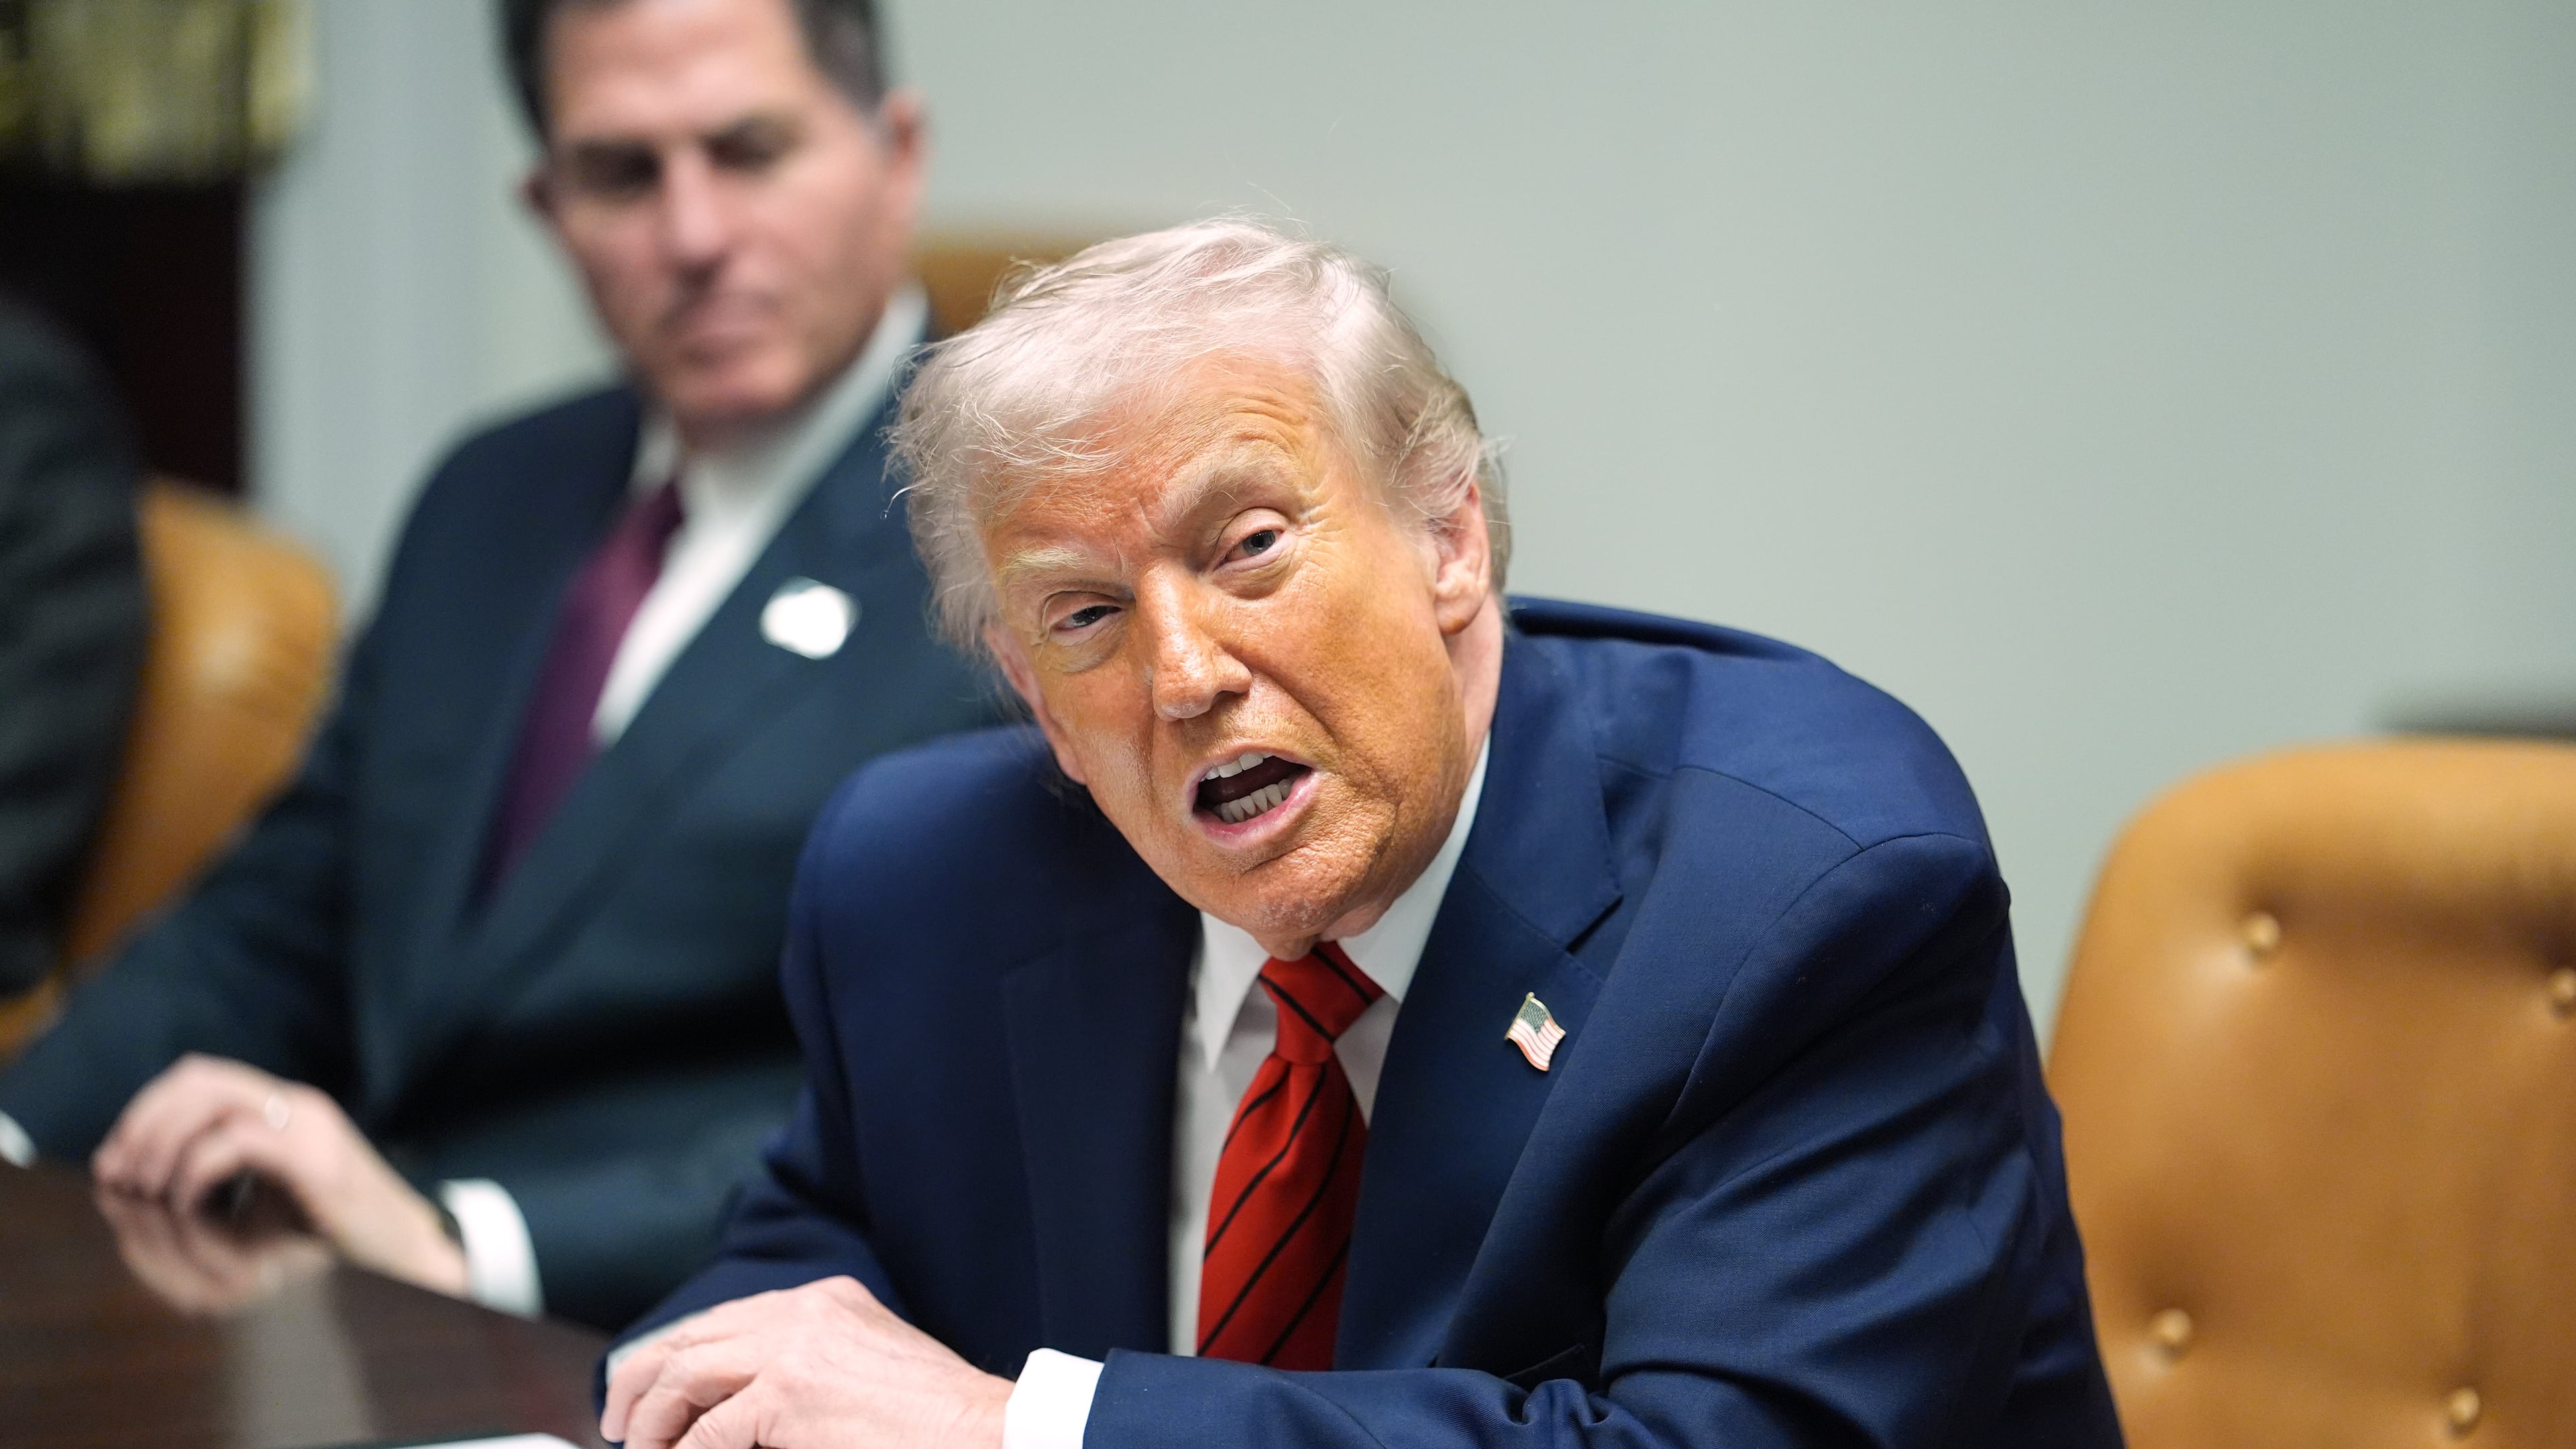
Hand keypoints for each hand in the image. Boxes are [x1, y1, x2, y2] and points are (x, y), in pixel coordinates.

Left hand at [91, 1054, 467, 1297]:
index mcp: (285, 1108)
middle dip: (144, 1121)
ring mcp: (311, 1128)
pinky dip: (194, 1172)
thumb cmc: (330, 1240)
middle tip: (119, 1174)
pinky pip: (235, 1145)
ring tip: (146, 1187)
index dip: (146, 1109)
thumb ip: (212, 1181)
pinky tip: (186, 1203)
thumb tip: (131, 1177)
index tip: (114, 1160)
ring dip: (163, 1143)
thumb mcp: (259, 1204)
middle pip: (199, 1076)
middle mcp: (298, 1105)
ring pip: (212, 1099)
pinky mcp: (316, 1162)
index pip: (201, 1075)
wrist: (405, 1258)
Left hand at [603, 1276, 1012, 1448]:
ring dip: (651, 1421)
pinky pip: (709, 1431)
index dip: (676, 1357)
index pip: (725, 1319)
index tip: (651, 1394)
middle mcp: (803, 1311)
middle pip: (692, 1337)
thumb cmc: (936, 1418)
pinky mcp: (788, 1394)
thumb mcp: (866, 1367)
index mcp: (824, 1299)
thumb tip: (739, 1410)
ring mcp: (794, 1349)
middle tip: (621, 1424)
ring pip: (686, 1374)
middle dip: (642, 1382)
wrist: (984, 1430)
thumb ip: (809, 1369)